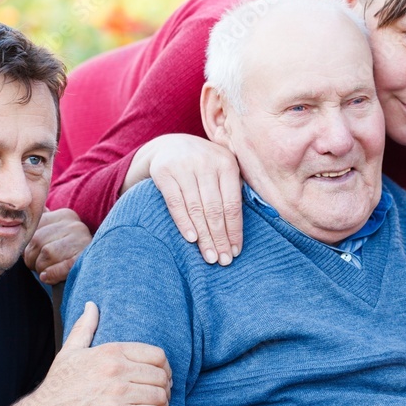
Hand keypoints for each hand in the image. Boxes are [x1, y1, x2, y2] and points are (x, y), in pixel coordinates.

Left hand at [23, 208, 91, 283]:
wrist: (89, 276)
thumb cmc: (64, 256)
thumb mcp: (53, 235)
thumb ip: (43, 222)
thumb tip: (29, 204)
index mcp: (65, 215)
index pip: (33, 229)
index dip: (28, 248)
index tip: (35, 256)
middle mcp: (76, 224)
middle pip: (37, 240)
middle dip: (32, 259)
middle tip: (39, 266)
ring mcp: (83, 240)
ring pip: (47, 254)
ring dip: (42, 268)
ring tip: (47, 271)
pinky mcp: (86, 257)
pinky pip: (61, 267)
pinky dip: (52, 275)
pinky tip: (49, 277)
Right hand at [27, 301, 173, 405]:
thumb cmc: (57, 387)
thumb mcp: (69, 352)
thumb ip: (84, 327)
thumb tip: (91, 305)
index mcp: (111, 352)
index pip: (156, 354)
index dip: (165, 366)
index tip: (163, 374)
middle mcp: (117, 369)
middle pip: (160, 375)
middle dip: (166, 385)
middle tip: (164, 392)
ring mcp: (118, 394)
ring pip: (159, 394)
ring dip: (164, 401)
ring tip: (162, 405)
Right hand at [141, 134, 242, 265]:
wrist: (169, 145)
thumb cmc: (204, 166)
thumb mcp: (222, 169)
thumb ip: (234, 191)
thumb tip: (242, 230)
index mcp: (227, 163)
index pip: (233, 204)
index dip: (235, 230)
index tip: (236, 251)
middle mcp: (206, 163)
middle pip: (215, 209)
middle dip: (220, 238)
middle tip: (223, 260)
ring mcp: (184, 166)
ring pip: (196, 208)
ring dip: (204, 236)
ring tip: (209, 257)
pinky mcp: (164, 172)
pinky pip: (175, 203)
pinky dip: (183, 223)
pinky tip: (191, 239)